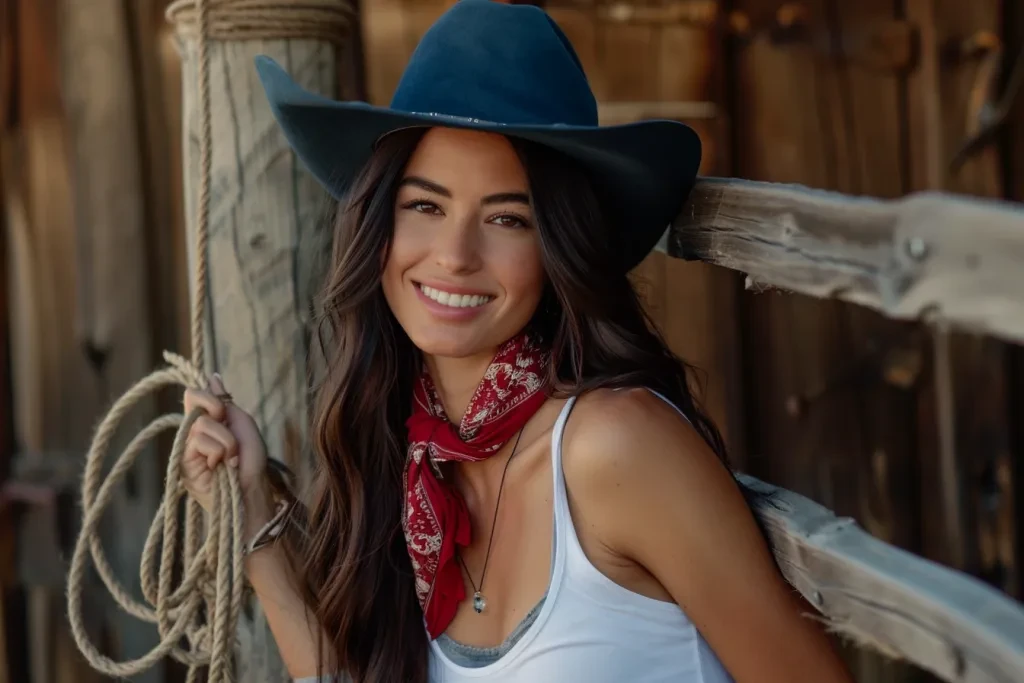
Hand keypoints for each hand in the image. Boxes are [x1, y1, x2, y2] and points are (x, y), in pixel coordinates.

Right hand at [182, 374, 269, 517]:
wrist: (251, 488)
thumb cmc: (250, 459)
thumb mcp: (242, 423)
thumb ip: (224, 401)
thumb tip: (212, 376)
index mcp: (207, 419)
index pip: (194, 393)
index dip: (210, 398)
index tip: (224, 412)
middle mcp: (193, 430)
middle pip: (194, 401)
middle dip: (220, 417)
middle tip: (231, 438)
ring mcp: (186, 446)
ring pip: (202, 424)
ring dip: (226, 441)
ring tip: (230, 458)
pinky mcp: (183, 462)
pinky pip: (200, 442)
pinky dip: (218, 452)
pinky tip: (220, 466)